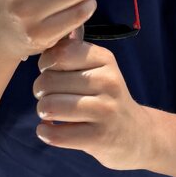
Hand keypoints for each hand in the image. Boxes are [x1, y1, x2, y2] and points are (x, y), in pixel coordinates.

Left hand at [33, 36, 149, 170]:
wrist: (135, 133)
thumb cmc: (104, 97)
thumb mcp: (97, 69)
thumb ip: (71, 53)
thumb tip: (43, 39)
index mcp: (104, 59)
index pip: (59, 53)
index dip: (45, 63)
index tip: (51, 72)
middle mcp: (108, 82)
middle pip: (48, 81)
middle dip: (40, 90)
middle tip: (50, 96)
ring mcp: (105, 111)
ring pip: (49, 106)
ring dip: (42, 111)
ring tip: (51, 112)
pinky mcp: (99, 138)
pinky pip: (55, 134)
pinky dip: (44, 132)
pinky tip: (51, 129)